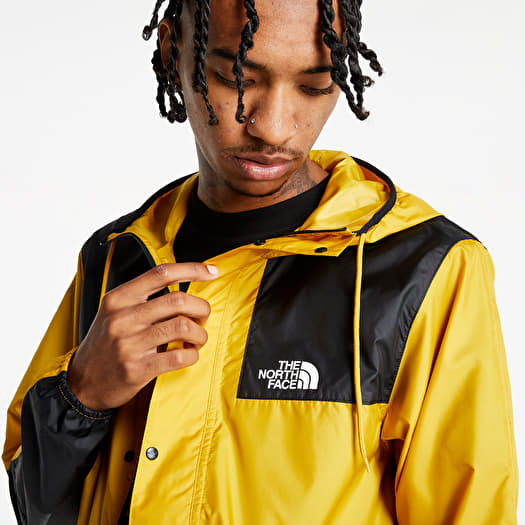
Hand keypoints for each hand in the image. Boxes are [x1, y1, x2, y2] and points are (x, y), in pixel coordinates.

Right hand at [67, 262, 218, 409]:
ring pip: (183, 327)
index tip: (212, 272)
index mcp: (119, 297)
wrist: (82, 384)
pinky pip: (179, 357)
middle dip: (201, 308)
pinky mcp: (137, 369)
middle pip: (178, 300)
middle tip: (203, 316)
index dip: (192, 269)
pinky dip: (192, 355)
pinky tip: (188, 354)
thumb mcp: (115, 312)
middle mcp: (123, 317)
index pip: (161, 273)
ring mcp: (129, 343)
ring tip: (197, 339)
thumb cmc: (106, 344)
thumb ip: (143, 298)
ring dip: (200, 334)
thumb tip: (185, 288)